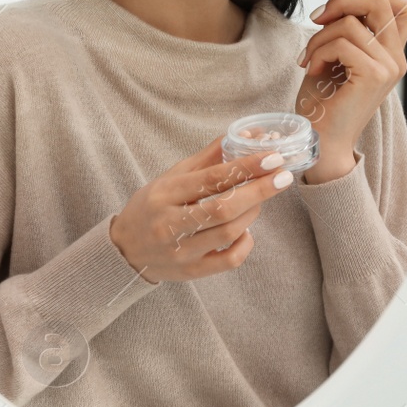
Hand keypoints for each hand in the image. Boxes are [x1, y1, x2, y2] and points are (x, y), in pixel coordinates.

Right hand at [108, 137, 295, 283]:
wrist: (124, 250)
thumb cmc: (151, 207)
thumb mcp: (170, 178)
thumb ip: (207, 159)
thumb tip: (243, 135)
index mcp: (163, 195)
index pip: (211, 179)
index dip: (246, 167)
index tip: (272, 158)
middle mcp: (169, 224)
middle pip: (223, 208)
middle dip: (258, 191)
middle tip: (281, 177)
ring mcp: (180, 251)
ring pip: (229, 232)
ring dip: (252, 212)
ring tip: (258, 200)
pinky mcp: (190, 272)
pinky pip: (229, 260)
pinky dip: (245, 243)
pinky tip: (245, 231)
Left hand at [295, 0, 406, 182]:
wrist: (319, 139)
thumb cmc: (324, 101)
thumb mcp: (336, 56)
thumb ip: (347, 30)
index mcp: (391, 53)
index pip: (403, 7)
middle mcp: (396, 58)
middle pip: (381, 2)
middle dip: (342, 0)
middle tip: (317, 18)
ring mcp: (389, 67)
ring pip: (351, 22)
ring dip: (319, 36)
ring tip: (309, 58)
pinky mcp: (374, 76)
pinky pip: (342, 43)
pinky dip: (318, 51)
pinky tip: (312, 69)